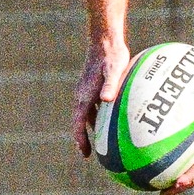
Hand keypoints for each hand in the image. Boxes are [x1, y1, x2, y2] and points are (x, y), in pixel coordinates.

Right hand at [72, 39, 129, 157]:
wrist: (105, 40)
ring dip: (88, 129)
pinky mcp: (92, 87)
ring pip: (85, 115)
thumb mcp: (114, 70)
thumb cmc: (112, 55)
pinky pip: (92, 108)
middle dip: (82, 138)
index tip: (84, 153)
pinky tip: (108, 122)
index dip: (80, 139)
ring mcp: (86, 91)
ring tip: (96, 142)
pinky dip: (97, 118)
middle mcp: (82, 95)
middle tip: (88, 153)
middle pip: (79, 122)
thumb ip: (111, 84)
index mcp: (85, 95)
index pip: (78, 122)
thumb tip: (107, 100)